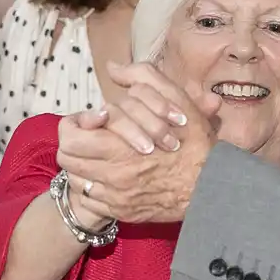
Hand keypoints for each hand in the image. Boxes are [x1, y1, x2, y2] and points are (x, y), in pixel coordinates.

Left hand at [55, 63, 217, 223]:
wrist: (213, 188)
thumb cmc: (195, 143)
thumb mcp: (175, 100)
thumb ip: (142, 77)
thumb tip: (114, 68)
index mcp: (118, 147)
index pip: (69, 136)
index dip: (76, 124)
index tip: (93, 121)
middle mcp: (111, 175)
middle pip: (66, 158)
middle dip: (75, 143)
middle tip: (91, 137)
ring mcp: (115, 197)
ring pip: (75, 180)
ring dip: (82, 165)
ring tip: (99, 156)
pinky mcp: (121, 212)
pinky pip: (90, 200)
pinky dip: (94, 188)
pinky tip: (110, 177)